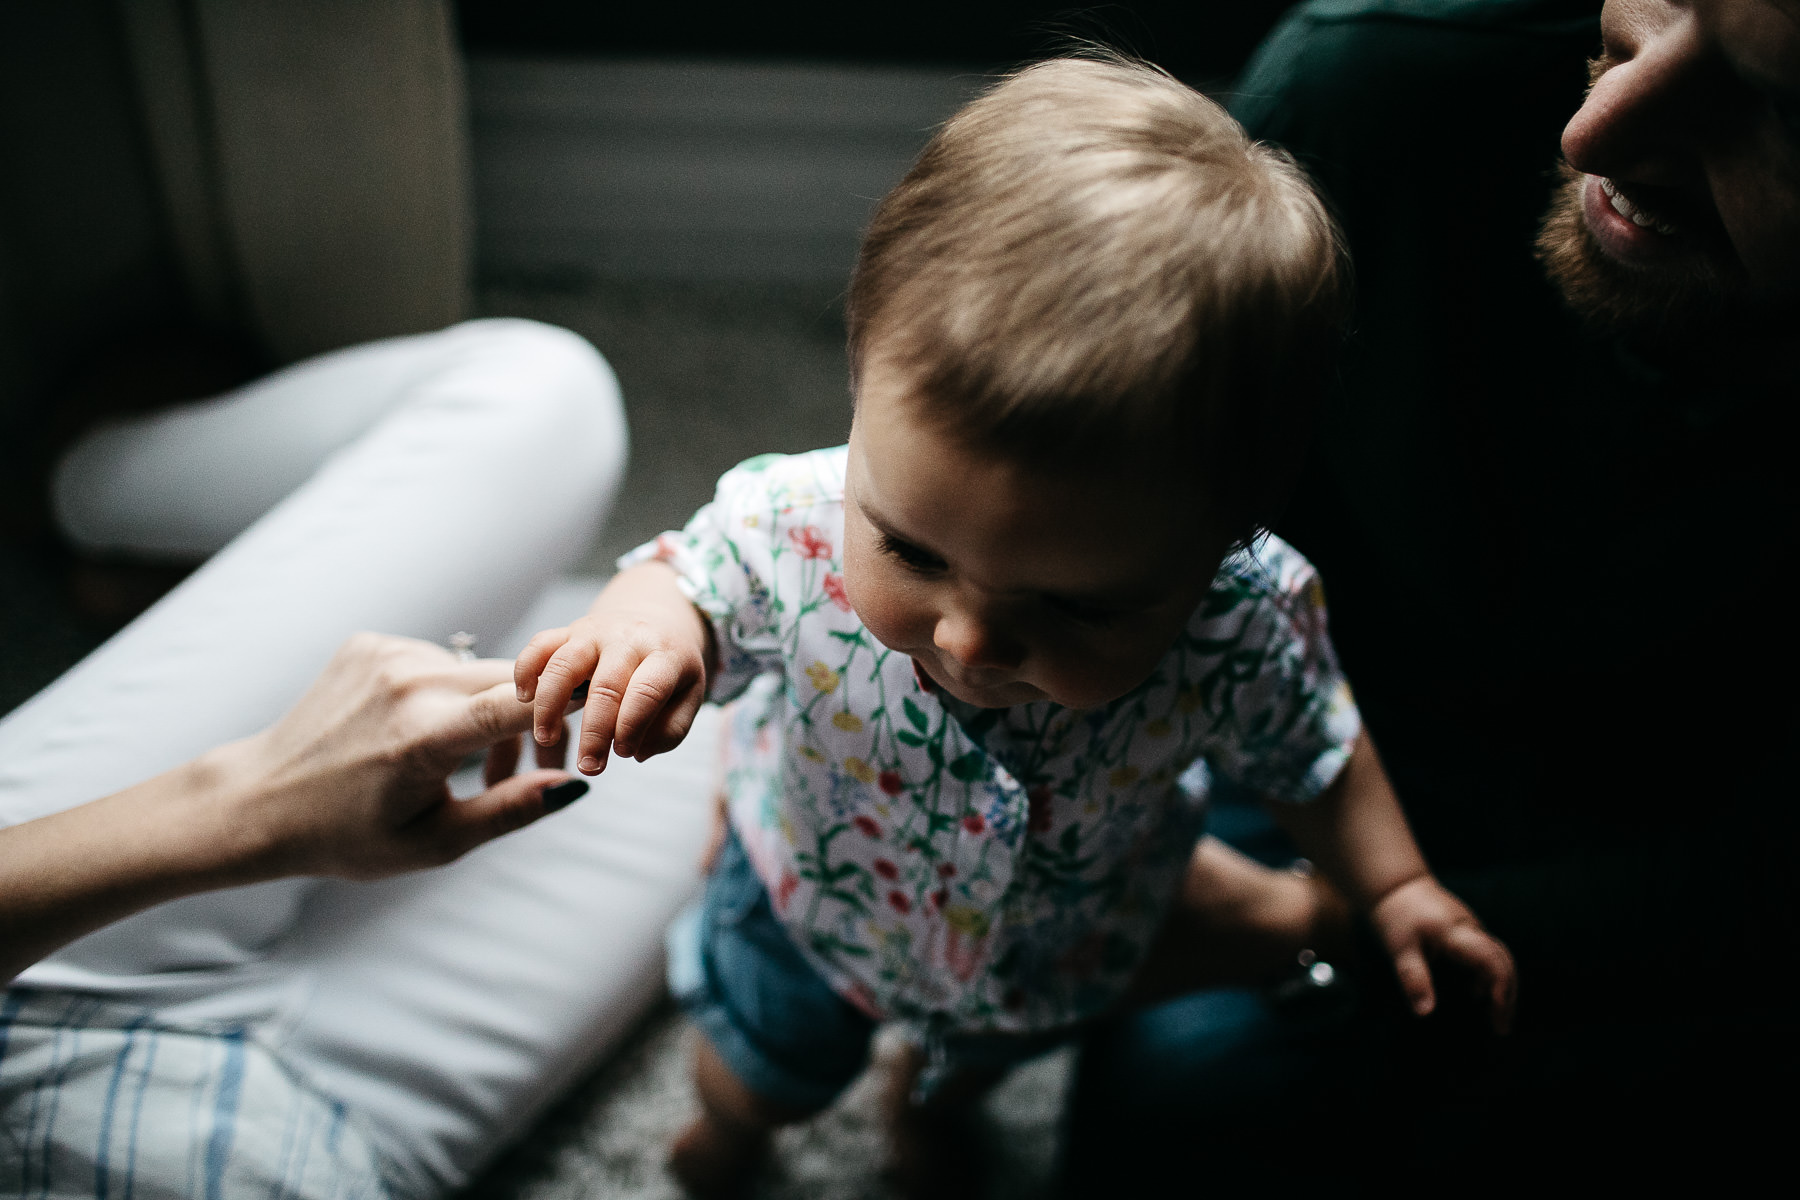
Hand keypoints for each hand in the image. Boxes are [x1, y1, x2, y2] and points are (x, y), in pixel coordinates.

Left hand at [0, 632, 590, 982]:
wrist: (259, 800)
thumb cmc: (347, 834)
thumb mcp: (434, 842)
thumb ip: (508, 811)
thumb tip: (574, 786)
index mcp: (423, 736)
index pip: (522, 706)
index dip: (568, 706)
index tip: (599, 710)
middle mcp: (407, 682)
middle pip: (508, 680)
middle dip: (527, 716)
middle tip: (507, 766)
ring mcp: (385, 654)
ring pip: (475, 670)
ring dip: (482, 704)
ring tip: (449, 756)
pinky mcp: (370, 641)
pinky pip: (437, 660)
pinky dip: (442, 690)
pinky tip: (410, 726)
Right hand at [513, 563, 710, 774]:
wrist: (655, 621)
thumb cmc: (669, 671)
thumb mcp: (687, 697)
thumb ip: (670, 729)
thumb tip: (636, 752)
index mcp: (665, 655)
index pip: (647, 691)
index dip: (632, 725)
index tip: (622, 753)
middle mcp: (628, 638)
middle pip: (606, 684)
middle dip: (595, 731)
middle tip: (589, 767)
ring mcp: (595, 631)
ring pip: (565, 663)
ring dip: (551, 704)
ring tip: (545, 738)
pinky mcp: (568, 630)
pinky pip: (540, 644)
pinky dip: (526, 669)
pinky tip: (525, 698)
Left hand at [1369, 875, 1516, 1032]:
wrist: (1395, 885)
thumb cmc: (1395, 915)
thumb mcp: (1398, 947)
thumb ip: (1413, 978)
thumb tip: (1425, 1014)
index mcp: (1458, 933)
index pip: (1493, 961)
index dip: (1501, 990)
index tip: (1496, 1018)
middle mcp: (1472, 930)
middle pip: (1504, 961)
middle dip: (1507, 995)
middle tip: (1500, 1027)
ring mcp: (1472, 930)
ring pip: (1498, 958)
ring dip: (1500, 987)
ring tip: (1494, 1018)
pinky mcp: (1467, 932)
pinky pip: (1487, 956)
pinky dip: (1489, 977)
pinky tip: (1476, 996)